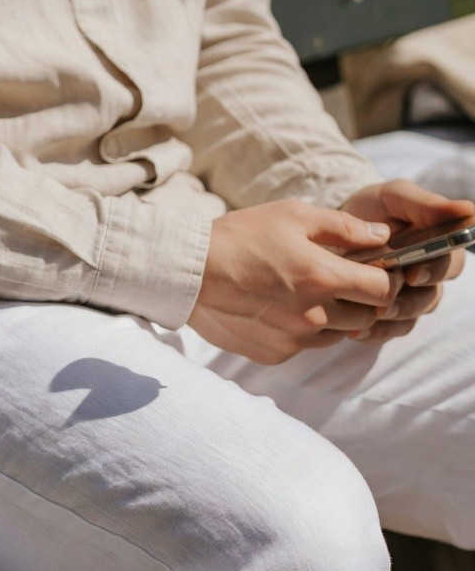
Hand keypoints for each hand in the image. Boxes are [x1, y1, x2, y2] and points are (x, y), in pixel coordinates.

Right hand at [188, 198, 401, 363]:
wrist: (188, 274)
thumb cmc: (239, 237)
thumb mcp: (293, 216)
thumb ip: (344, 227)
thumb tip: (382, 237)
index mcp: (321, 278)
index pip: (383, 291)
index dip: (384, 280)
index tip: (371, 271)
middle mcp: (312, 316)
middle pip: (365, 318)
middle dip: (359, 300)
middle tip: (337, 280)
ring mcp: (293, 340)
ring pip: (336, 335)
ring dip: (332, 317)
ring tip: (304, 293)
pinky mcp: (274, 354)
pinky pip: (304, 346)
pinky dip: (302, 331)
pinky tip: (278, 308)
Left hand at [341, 179, 472, 344]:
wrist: (331, 228)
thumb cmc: (372, 208)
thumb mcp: (394, 198)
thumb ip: (426, 205)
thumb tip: (469, 210)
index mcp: (437, 248)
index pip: (450, 265)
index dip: (435, 272)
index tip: (413, 274)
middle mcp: (426, 277)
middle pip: (430, 298)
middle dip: (409, 303)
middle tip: (385, 304)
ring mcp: (405, 298)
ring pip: (410, 319)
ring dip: (391, 321)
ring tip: (367, 317)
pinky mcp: (383, 316)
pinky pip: (386, 332)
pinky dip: (373, 334)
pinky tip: (355, 332)